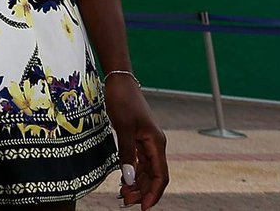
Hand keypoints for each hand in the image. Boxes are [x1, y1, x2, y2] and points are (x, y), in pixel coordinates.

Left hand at [106, 76, 167, 207]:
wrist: (119, 82)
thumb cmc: (123, 101)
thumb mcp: (123, 128)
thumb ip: (126, 153)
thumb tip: (128, 178)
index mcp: (156, 143)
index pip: (161, 175)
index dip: (154, 193)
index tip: (143, 207)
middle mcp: (155, 144)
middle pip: (153, 176)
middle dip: (142, 191)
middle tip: (124, 202)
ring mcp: (146, 142)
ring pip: (146, 170)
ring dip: (137, 184)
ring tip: (123, 196)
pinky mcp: (137, 139)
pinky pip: (138, 162)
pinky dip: (132, 173)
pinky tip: (123, 181)